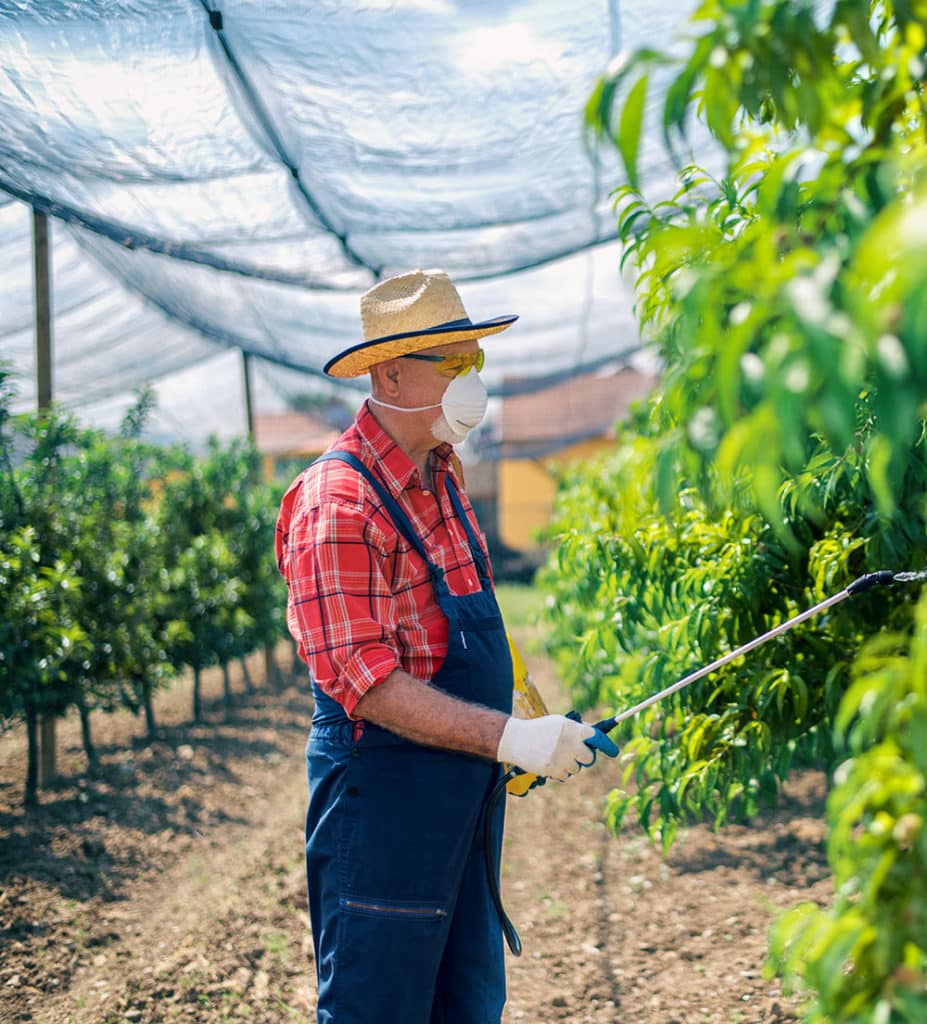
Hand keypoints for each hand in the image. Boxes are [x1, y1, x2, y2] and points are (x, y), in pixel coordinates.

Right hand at [496, 715, 618, 781]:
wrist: (515, 739)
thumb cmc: (540, 730)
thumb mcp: (559, 723)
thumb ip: (577, 730)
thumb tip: (596, 738)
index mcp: (571, 728)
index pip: (595, 737)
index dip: (607, 745)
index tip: (614, 752)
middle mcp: (568, 743)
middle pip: (589, 758)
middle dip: (586, 757)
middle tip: (577, 753)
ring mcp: (560, 758)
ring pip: (577, 769)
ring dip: (570, 764)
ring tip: (555, 754)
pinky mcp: (552, 769)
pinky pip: (565, 776)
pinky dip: (560, 772)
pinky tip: (550, 762)